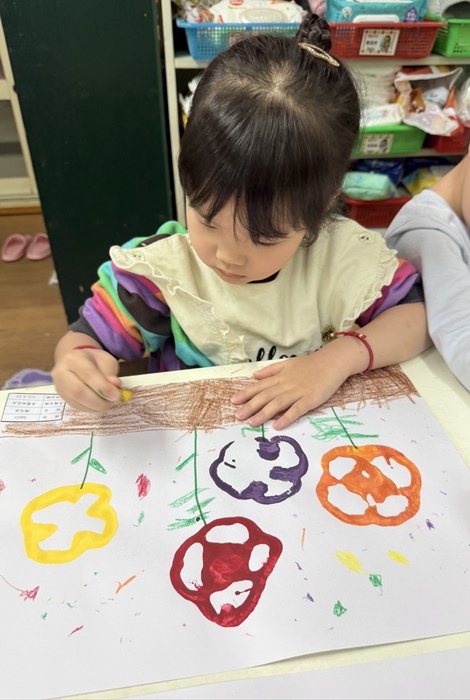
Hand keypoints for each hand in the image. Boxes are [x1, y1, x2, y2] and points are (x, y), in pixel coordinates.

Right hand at [51, 347, 121, 411]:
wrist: (78, 362)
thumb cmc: (94, 361)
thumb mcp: (106, 361)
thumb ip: (110, 373)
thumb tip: (115, 385)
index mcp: (73, 359)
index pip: (88, 374)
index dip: (103, 387)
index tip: (116, 395)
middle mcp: (61, 372)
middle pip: (78, 391)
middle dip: (98, 400)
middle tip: (112, 401)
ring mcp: (60, 386)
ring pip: (77, 401)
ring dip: (96, 406)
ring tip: (107, 402)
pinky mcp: (63, 397)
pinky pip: (77, 407)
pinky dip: (91, 408)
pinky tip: (98, 404)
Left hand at [231, 352, 351, 429]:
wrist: (333, 361)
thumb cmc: (311, 364)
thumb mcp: (288, 363)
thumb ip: (271, 370)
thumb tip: (254, 376)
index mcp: (280, 376)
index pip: (260, 386)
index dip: (246, 394)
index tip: (233, 401)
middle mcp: (286, 384)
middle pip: (265, 396)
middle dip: (250, 406)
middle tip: (237, 416)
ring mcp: (298, 392)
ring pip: (277, 404)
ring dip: (263, 414)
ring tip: (251, 423)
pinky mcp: (310, 399)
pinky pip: (296, 410)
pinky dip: (286, 418)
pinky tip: (277, 426)